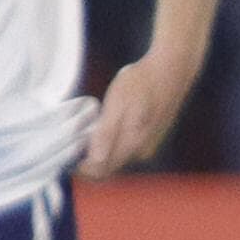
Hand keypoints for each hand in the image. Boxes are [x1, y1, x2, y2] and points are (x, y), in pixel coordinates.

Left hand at [80, 46, 196, 178]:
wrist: (172, 69)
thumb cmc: (142, 82)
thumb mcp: (117, 102)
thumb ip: (107, 133)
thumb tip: (96, 160)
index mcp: (132, 145)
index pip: (100, 171)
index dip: (80, 166)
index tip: (67, 152)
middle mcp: (142, 152)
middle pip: (108, 168)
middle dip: (89, 160)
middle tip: (75, 140)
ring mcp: (150, 146)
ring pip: (118, 159)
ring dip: (102, 151)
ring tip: (90, 130)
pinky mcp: (154, 139)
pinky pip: (128, 150)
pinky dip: (115, 144)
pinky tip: (111, 125)